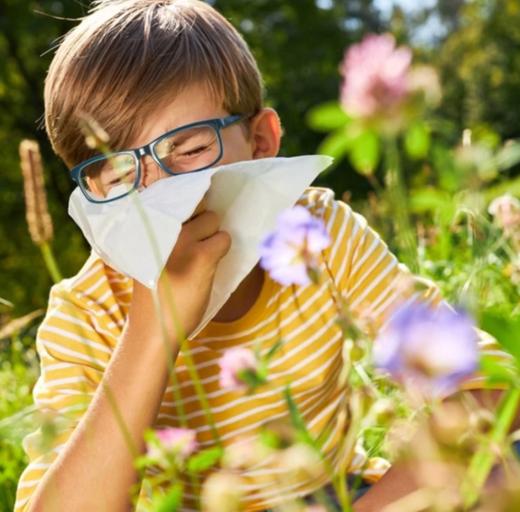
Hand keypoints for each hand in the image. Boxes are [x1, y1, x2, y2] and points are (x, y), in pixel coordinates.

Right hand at [130, 197, 230, 342]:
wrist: (154, 327)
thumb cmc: (153, 294)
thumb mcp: (148, 256)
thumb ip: (163, 234)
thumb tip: (192, 213)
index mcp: (145, 226)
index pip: (172, 194)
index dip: (188, 197)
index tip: (194, 202)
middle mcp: (163, 227)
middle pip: (196, 203)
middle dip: (200, 221)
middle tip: (196, 240)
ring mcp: (183, 239)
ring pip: (212, 219)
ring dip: (212, 235)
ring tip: (200, 256)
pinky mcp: (202, 255)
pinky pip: (224, 239)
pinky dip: (222, 250)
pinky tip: (209, 265)